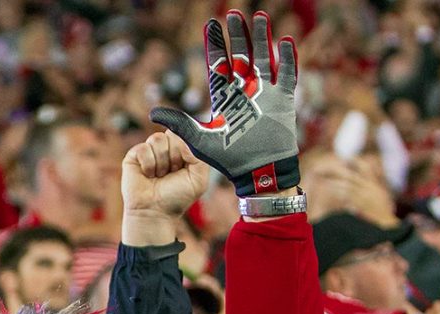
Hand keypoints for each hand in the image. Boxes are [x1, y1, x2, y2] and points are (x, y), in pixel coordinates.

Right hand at [121, 131, 209, 244]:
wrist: (155, 213)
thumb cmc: (176, 198)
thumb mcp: (199, 179)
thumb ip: (199, 155)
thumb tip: (184, 137)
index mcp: (182, 150)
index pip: (185, 133)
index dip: (186, 148)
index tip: (184, 165)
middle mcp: (166, 148)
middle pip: (172, 134)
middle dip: (175, 157)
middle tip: (172, 173)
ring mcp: (149, 150)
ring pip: (157, 139)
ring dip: (162, 162)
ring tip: (159, 176)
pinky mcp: (134, 155)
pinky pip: (144, 148)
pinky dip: (148, 165)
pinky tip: (148, 175)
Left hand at [150, 11, 298, 196]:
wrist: (259, 172)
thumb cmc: (229, 158)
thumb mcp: (199, 139)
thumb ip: (178, 122)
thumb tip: (151, 112)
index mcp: (225, 98)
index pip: (219, 65)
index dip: (215, 45)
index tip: (211, 23)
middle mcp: (245, 92)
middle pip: (241, 56)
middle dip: (237, 35)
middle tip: (233, 13)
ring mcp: (265, 95)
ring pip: (263, 59)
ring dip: (261, 38)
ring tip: (257, 16)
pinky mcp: (283, 101)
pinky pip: (287, 75)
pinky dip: (287, 58)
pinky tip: (285, 40)